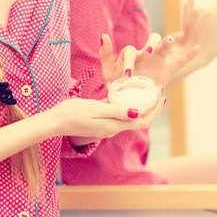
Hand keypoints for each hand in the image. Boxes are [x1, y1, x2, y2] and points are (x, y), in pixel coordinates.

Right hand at [49, 93, 165, 139]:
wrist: (54, 121)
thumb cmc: (72, 113)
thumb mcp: (95, 109)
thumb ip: (116, 111)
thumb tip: (137, 112)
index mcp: (113, 126)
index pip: (142, 121)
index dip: (154, 111)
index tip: (161, 97)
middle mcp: (112, 128)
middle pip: (138, 119)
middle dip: (150, 106)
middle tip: (157, 89)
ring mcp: (106, 125)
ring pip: (128, 115)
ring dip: (139, 103)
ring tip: (145, 88)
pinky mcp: (100, 120)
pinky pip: (117, 112)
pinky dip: (124, 102)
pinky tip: (124, 91)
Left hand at [98, 33, 200, 87]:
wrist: (127, 100)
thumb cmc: (116, 84)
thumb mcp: (108, 71)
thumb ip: (105, 54)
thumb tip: (103, 35)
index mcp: (131, 54)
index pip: (131, 52)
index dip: (129, 62)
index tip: (128, 75)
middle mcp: (145, 54)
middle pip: (151, 42)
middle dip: (150, 46)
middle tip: (148, 53)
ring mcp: (157, 61)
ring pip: (164, 48)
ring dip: (165, 43)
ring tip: (167, 43)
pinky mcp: (166, 70)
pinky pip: (179, 62)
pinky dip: (189, 55)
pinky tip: (197, 47)